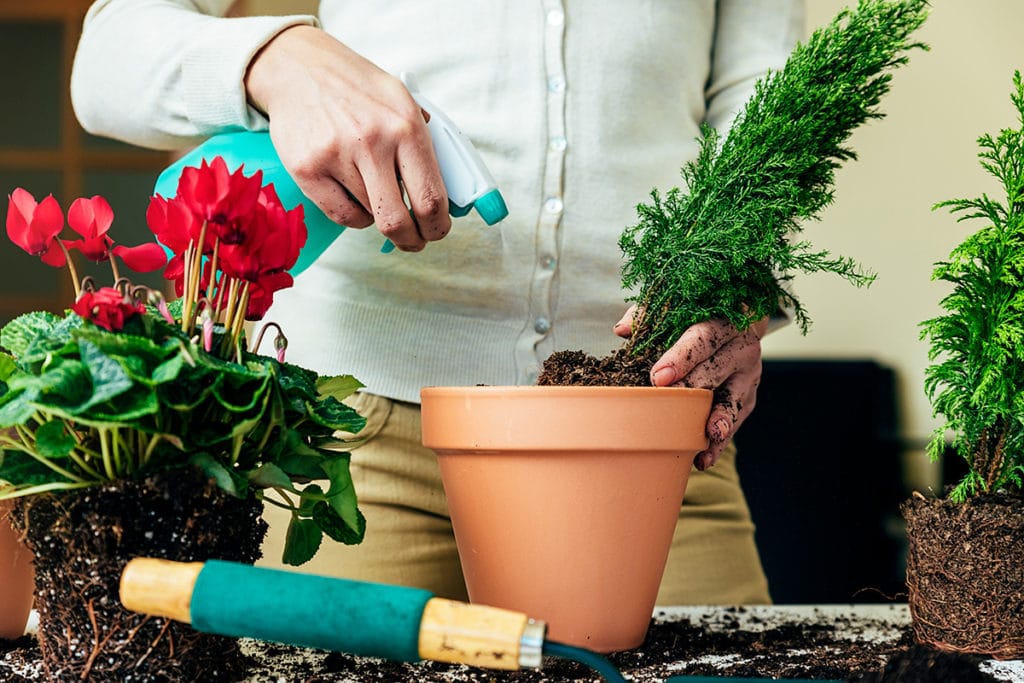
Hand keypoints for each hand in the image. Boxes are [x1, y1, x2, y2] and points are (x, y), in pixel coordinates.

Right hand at [244, 26, 450, 251]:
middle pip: (398, 221)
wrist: (299, 68)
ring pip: (370, 217)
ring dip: (378, 213)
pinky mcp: (307, 170)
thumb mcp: (401, 100)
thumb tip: (449, 191)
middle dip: (411, 240)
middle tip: (413, 241)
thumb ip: (426, 142)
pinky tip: (353, 194)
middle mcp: (372, 141)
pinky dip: (353, 215)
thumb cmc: (357, 89)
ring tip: (372, 188)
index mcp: (405, 126)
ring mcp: (336, 156)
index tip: (437, 230)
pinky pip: (342, 216)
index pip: (431, 197)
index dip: (438, 226)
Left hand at [615, 307, 767, 470]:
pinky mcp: (749, 398)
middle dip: (692, 392)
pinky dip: (719, 442)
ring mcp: (748, 376)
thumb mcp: (678, 307)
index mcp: (725, 321)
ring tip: (706, 438)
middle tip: (668, 409)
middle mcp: (742, 348)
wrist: (741, 321)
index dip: (681, 358)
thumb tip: (623, 330)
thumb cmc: (698, 315)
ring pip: (732, 402)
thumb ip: (648, 315)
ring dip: (718, 422)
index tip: (658, 378)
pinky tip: (703, 458)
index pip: (703, 339)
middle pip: (716, 372)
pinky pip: (734, 421)